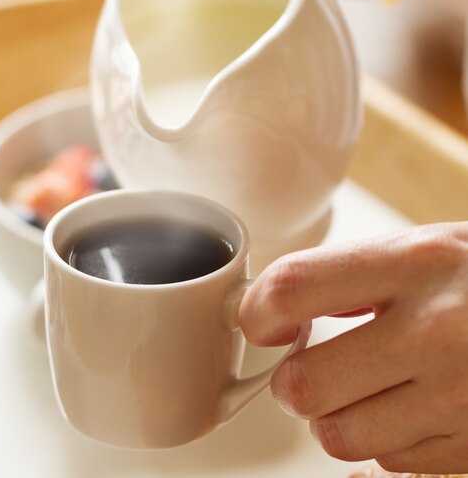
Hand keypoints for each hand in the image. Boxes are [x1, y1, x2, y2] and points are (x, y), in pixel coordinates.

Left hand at [239, 222, 467, 473]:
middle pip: (305, 386)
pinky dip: (390, 443)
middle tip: (316, 367)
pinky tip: (420, 408)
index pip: (292, 290)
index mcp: (415, 265)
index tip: (264, 325)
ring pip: (341, 437)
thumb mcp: (427, 250)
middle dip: (297, 383)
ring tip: (374, 388)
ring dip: (341, 418)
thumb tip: (276, 308)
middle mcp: (438, 332)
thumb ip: (350, 277)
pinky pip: (391, 465)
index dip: (258, 313)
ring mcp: (464, 400)